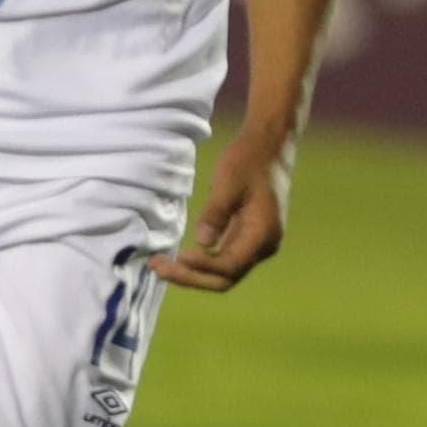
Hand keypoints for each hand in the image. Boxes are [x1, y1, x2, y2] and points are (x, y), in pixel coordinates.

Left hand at [153, 132, 290, 292]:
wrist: (269, 147)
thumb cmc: (249, 160)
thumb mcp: (229, 181)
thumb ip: (216, 213)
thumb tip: (202, 242)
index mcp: (264, 233)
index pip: (231, 264)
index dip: (203, 266)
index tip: (179, 256)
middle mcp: (264, 246)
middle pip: (226, 278)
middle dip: (191, 277)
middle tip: (158, 268)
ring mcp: (256, 245)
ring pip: (223, 273)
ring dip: (192, 273)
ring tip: (160, 266)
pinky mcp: (246, 239)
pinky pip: (223, 261)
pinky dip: (201, 263)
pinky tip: (179, 259)